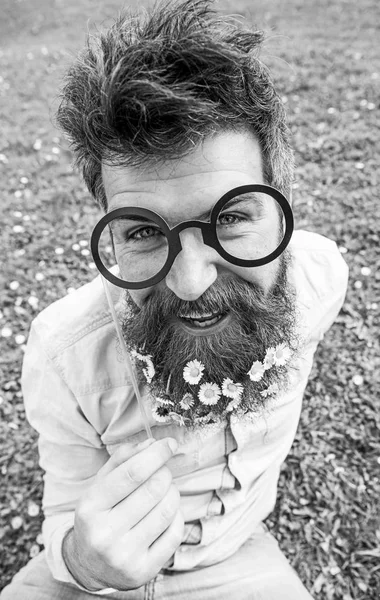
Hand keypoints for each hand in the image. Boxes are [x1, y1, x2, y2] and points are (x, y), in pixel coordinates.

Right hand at [63, 437, 182, 590]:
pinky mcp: (144, 571)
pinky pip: (175, 533)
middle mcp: (104, 534)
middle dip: (164, 473)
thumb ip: (123, 459)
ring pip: (167, 510)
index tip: (169, 444)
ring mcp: (124, 556)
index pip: (132, 473)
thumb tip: (151, 443)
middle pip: (153, 489)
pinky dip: (176, 516)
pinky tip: (165, 514)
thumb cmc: (100, 514)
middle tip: (162, 472)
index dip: (156, 454)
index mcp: (90, 506)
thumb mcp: (101, 484)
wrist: (89, 565)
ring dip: (172, 493)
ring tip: (164, 491)